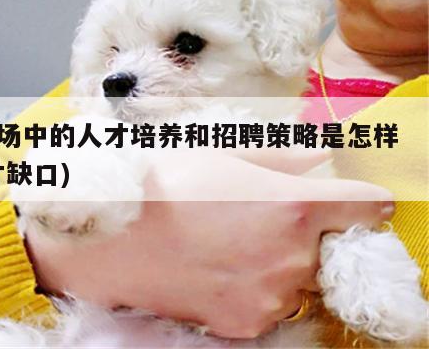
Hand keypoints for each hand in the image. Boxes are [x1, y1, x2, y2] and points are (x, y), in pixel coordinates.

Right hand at [24, 148, 392, 338]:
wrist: (112, 237)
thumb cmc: (163, 184)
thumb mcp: (222, 152)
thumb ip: (282, 154)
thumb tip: (319, 155)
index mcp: (294, 206)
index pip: (364, 205)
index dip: (357, 198)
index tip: (348, 198)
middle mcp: (293, 258)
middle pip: (325, 244)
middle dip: (303, 231)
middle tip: (253, 216)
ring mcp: (270, 297)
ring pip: (297, 277)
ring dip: (277, 262)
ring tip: (226, 242)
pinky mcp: (245, 324)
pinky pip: (267, 304)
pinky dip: (252, 289)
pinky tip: (215, 268)